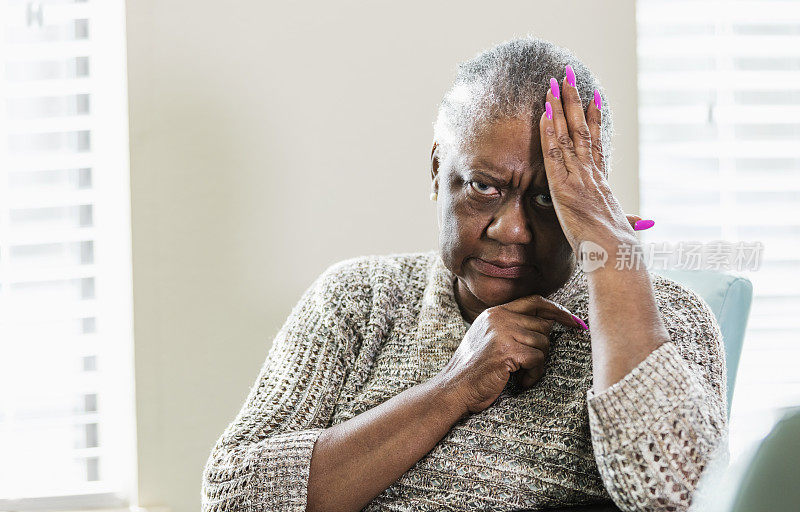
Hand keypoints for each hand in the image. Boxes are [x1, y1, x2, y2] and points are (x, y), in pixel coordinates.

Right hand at [436, 295, 585, 415]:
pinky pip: (538, 358)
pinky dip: (534, 374)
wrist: (454, 388)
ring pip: (543, 343)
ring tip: (522, 374)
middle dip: (542, 348)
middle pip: (543, 325)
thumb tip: (549, 323)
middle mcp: (499, 318)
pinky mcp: (507, 350)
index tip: (574, 321)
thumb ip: (512, 326)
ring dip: (538, 364)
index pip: (535, 301)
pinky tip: (522, 381)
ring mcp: (502, 332)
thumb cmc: (474, 370)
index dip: (557, 310)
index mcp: (495, 312)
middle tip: (529, 365)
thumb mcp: (489, 339)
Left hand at [539, 65, 644, 253]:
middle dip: (574, 100)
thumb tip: (645, 223)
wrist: (615, 254)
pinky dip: (549, 133)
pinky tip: (545, 113)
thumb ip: (630, 221)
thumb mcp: (621, 229)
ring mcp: (578, 178)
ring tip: (555, 82)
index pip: (597, 143)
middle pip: (583, 129)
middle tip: (569, 75)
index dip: (595, 118)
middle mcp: (591, 173)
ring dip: (560, 107)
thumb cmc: (618, 247)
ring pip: (569, 134)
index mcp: (602, 182)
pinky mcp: (563, 187)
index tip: (593, 97)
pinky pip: (554, 154)